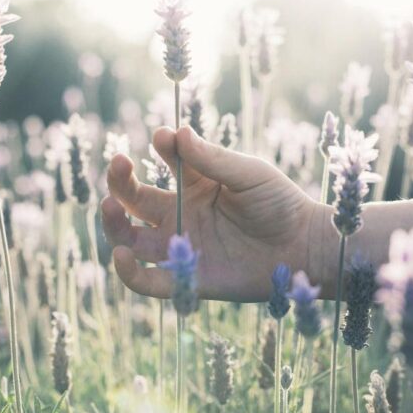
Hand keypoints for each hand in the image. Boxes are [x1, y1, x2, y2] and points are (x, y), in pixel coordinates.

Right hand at [102, 126, 326, 301]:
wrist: (303, 248)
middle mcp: (182, 214)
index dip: (161, 148)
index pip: (166, 162)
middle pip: (136, 199)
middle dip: (121, 181)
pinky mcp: (188, 279)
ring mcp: (182, 246)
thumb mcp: (248, 174)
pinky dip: (129, 272)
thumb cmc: (280, 203)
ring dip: (113, 223)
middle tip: (118, 163)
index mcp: (197, 184)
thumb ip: (212, 159)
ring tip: (108, 206)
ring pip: (132, 238)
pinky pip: (149, 281)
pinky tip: (122, 255)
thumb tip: (177, 132)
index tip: (164, 137)